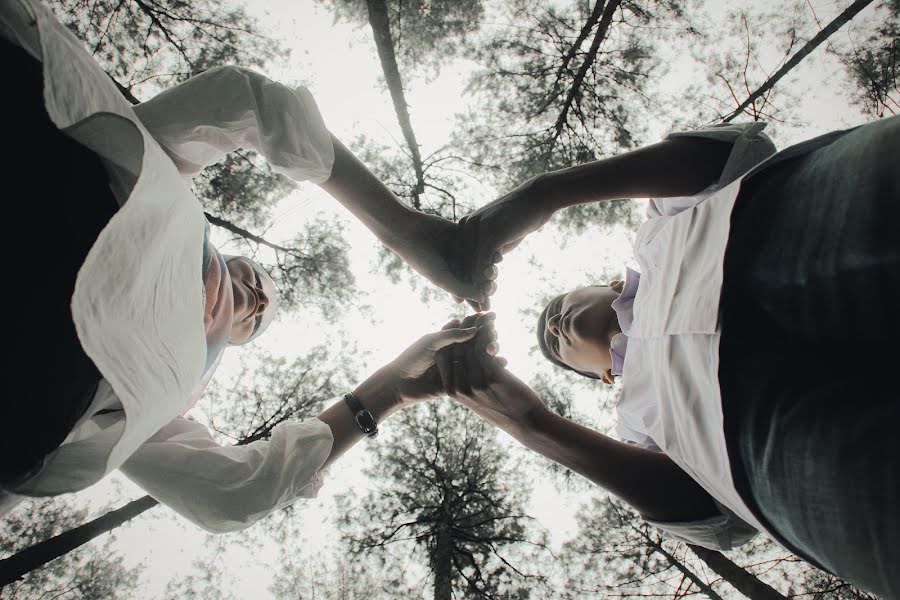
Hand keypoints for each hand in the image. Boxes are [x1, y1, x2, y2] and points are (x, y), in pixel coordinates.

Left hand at [380, 317, 490, 403]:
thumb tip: (474, 329)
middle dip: (487, 338)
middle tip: (495, 336)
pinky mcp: (459, 382)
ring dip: (489, 354)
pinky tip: (499, 367)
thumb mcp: (431, 342)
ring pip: (478, 358)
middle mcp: (454, 351)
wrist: (400, 384)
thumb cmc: (412, 358)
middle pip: (475, 342)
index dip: (479, 322)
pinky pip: (476, 376)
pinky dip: (488, 372)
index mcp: (447, 338)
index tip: (492, 317)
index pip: (466, 327)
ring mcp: (457, 366)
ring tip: (497, 351)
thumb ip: (451, 335)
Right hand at [388, 210, 497, 310]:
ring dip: (489, 268)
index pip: (468, 292)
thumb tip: (482, 299)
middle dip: (485, 285)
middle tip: (492, 288)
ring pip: (480, 260)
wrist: (410, 231)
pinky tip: (498, 256)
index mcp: (450, 278)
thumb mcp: (441, 277)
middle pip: (477, 277)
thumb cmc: (421, 258)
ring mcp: (461, 249)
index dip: (478, 301)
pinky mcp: (464, 234)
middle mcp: (457, 265)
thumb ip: (461, 289)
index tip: (487, 309)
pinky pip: (480, 243)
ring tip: (497, 272)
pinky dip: (489, 251)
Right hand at [436, 316, 546, 436]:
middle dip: (465, 327)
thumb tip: (461, 360)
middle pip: (455, 348)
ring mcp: (474, 384)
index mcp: (452, 391)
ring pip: (470, 346)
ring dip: (479, 327)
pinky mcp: (492, 378)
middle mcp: (460, 388)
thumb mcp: (476, 396)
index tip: (461, 323)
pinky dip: (489, 334)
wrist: (525, 422)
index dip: (450, 337)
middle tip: (475, 313)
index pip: (442, 356)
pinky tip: (495, 327)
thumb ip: (465, 381)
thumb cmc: (502, 406)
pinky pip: (484, 348)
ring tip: (487, 316)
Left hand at [455, 176, 554, 309]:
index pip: (459, 257)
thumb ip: (488, 249)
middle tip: (474, 307)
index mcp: (464, 226)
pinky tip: (491, 290)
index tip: (465, 299)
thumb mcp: (499, 234)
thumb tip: (484, 269)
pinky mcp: (491, 232)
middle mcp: (466, 226)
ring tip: (484, 303)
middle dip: (468, 287)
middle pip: (463, 263)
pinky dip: (486, 278)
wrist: (536, 199)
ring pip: (473, 264)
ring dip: (478, 287)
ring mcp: (478, 228)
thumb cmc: (519, 218)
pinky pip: (484, 260)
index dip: (461, 279)